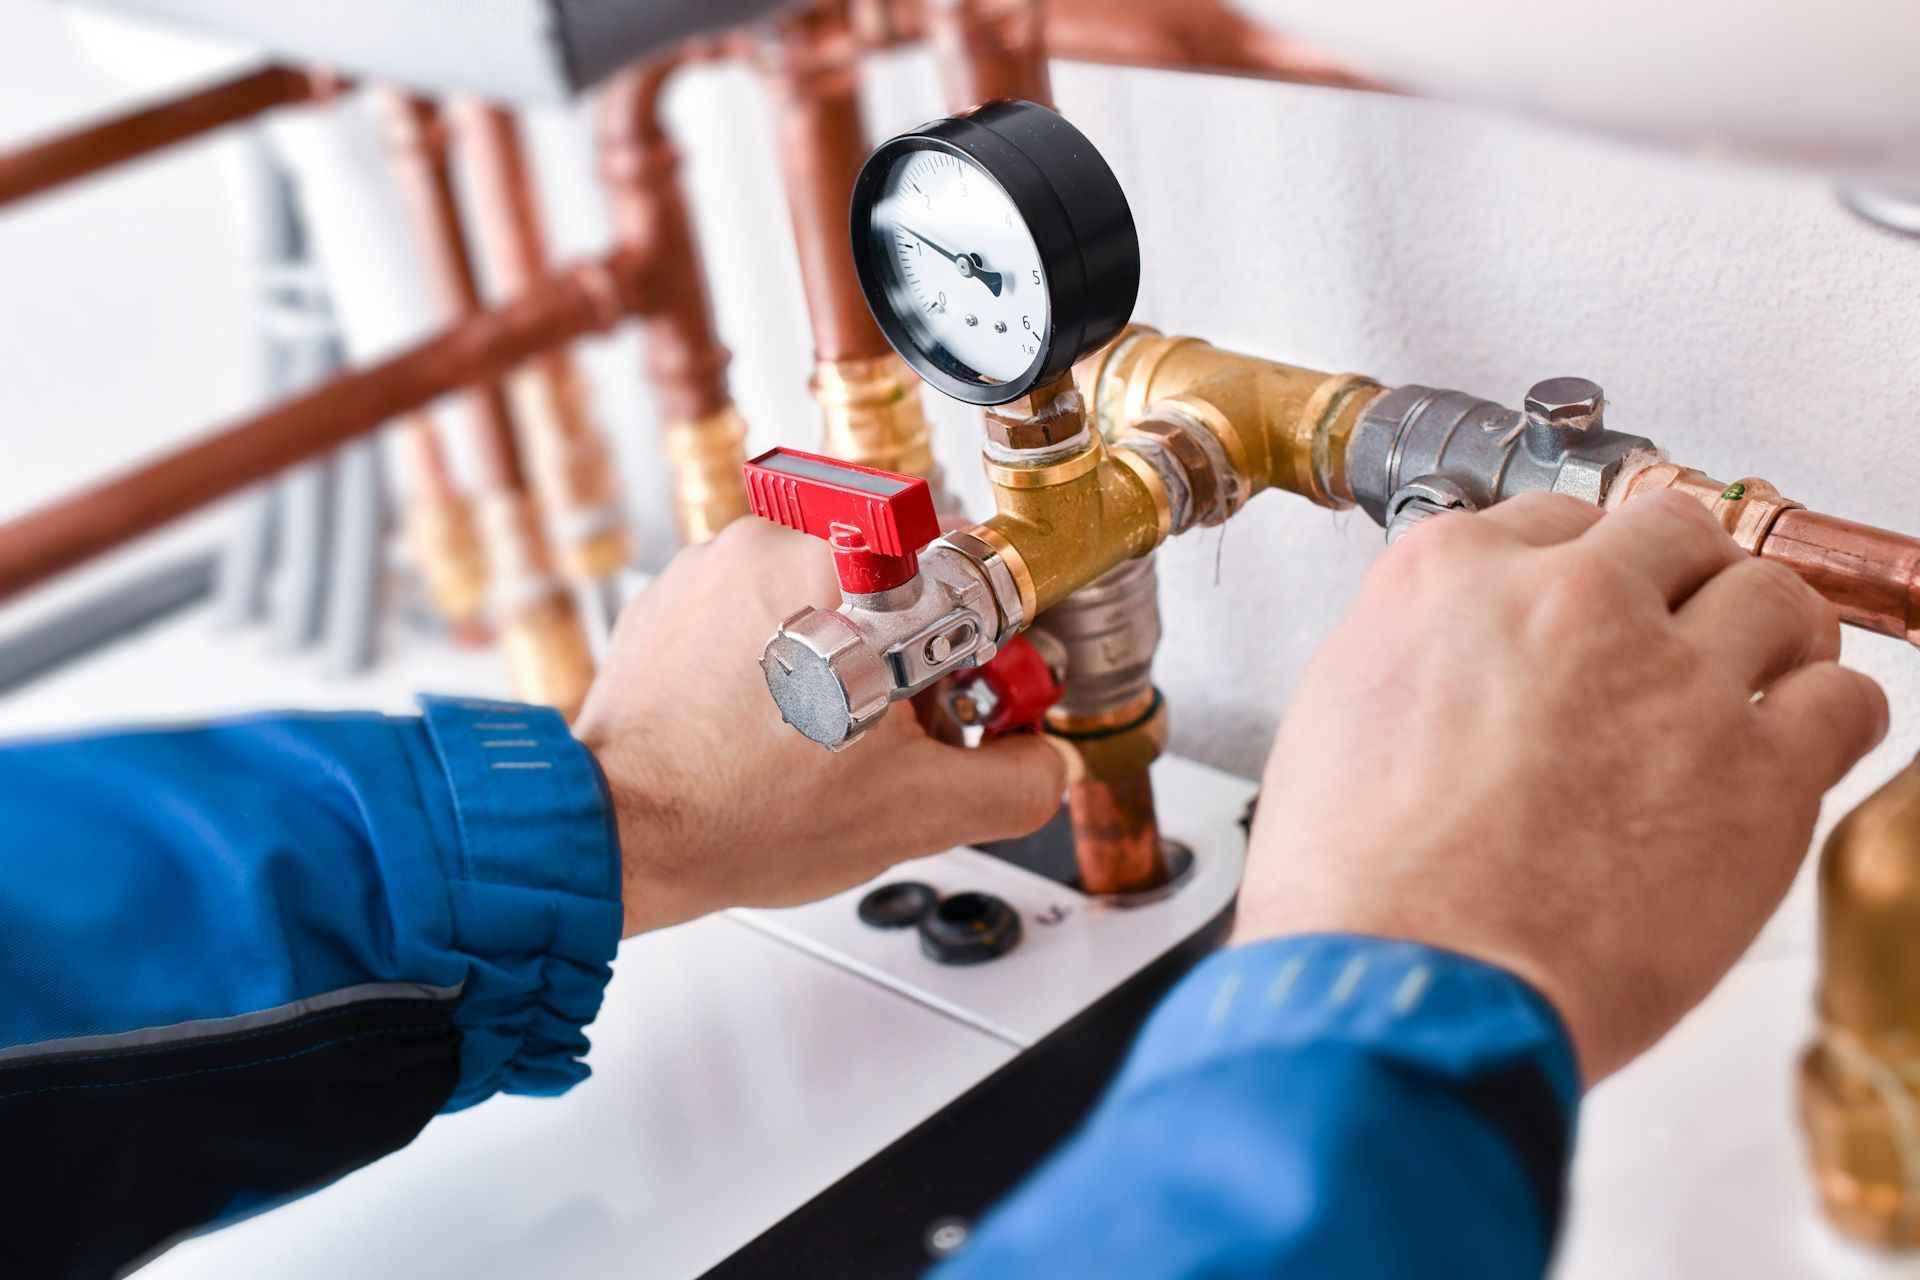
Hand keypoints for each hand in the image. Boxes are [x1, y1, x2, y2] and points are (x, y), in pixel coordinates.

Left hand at [575, 519, 1066, 936]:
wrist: (620, 833)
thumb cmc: (741, 813)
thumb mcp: (918, 813)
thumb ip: (1014, 783)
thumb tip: (1042, 763)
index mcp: (850, 569)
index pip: (967, 560)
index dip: (985, 634)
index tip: (974, 679)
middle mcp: (778, 539)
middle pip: (891, 577)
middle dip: (908, 650)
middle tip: (896, 724)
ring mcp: (716, 559)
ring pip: (822, 587)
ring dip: (841, 648)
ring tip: (819, 731)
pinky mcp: (676, 591)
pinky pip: (757, 604)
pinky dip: (775, 651)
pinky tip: (767, 722)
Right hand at [1233, 490, 1889, 1081]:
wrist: (1413, 985)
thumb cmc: (1359, 887)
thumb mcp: (1336, 717)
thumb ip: (1420, 655)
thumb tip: (1465, 662)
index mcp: (1449, 577)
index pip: (1554, 519)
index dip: (1585, 568)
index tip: (1601, 602)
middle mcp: (1567, 599)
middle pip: (1673, 531)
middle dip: (1681, 581)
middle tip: (1681, 637)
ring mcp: (1672, 675)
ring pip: (1772, 594)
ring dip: (1769, 638)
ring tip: (1757, 686)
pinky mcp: (1758, 767)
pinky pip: (1845, 700)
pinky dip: (1830, 717)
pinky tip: (1797, 748)